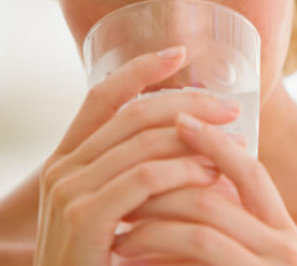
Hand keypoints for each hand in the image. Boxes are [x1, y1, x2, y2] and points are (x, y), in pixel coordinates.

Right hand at [34, 46, 241, 265]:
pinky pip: (146, 178)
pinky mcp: (84, 218)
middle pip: (134, 116)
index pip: (101, 97)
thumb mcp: (119, 209)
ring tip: (235, 145)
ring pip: (145, 143)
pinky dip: (184, 171)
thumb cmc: (109, 262)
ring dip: (197, 140)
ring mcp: (68, 192)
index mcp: (68, 160)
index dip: (140, 70)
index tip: (180, 52)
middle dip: (189, 105)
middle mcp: (62, 169)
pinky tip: (213, 174)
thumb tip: (194, 137)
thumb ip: (138, 173)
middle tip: (232, 110)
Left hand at [110, 113, 296, 265]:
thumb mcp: (229, 263)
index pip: (252, 172)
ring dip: (152, 215)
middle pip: (223, 188)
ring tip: (117, 224)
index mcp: (283, 235)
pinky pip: (202, 246)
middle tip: (122, 184)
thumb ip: (217, 230)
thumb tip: (174, 185)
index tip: (176, 120)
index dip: (213, 144)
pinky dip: (157, 242)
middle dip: (165, 181)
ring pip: (205, 216)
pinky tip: (127, 251)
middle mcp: (288, 248)